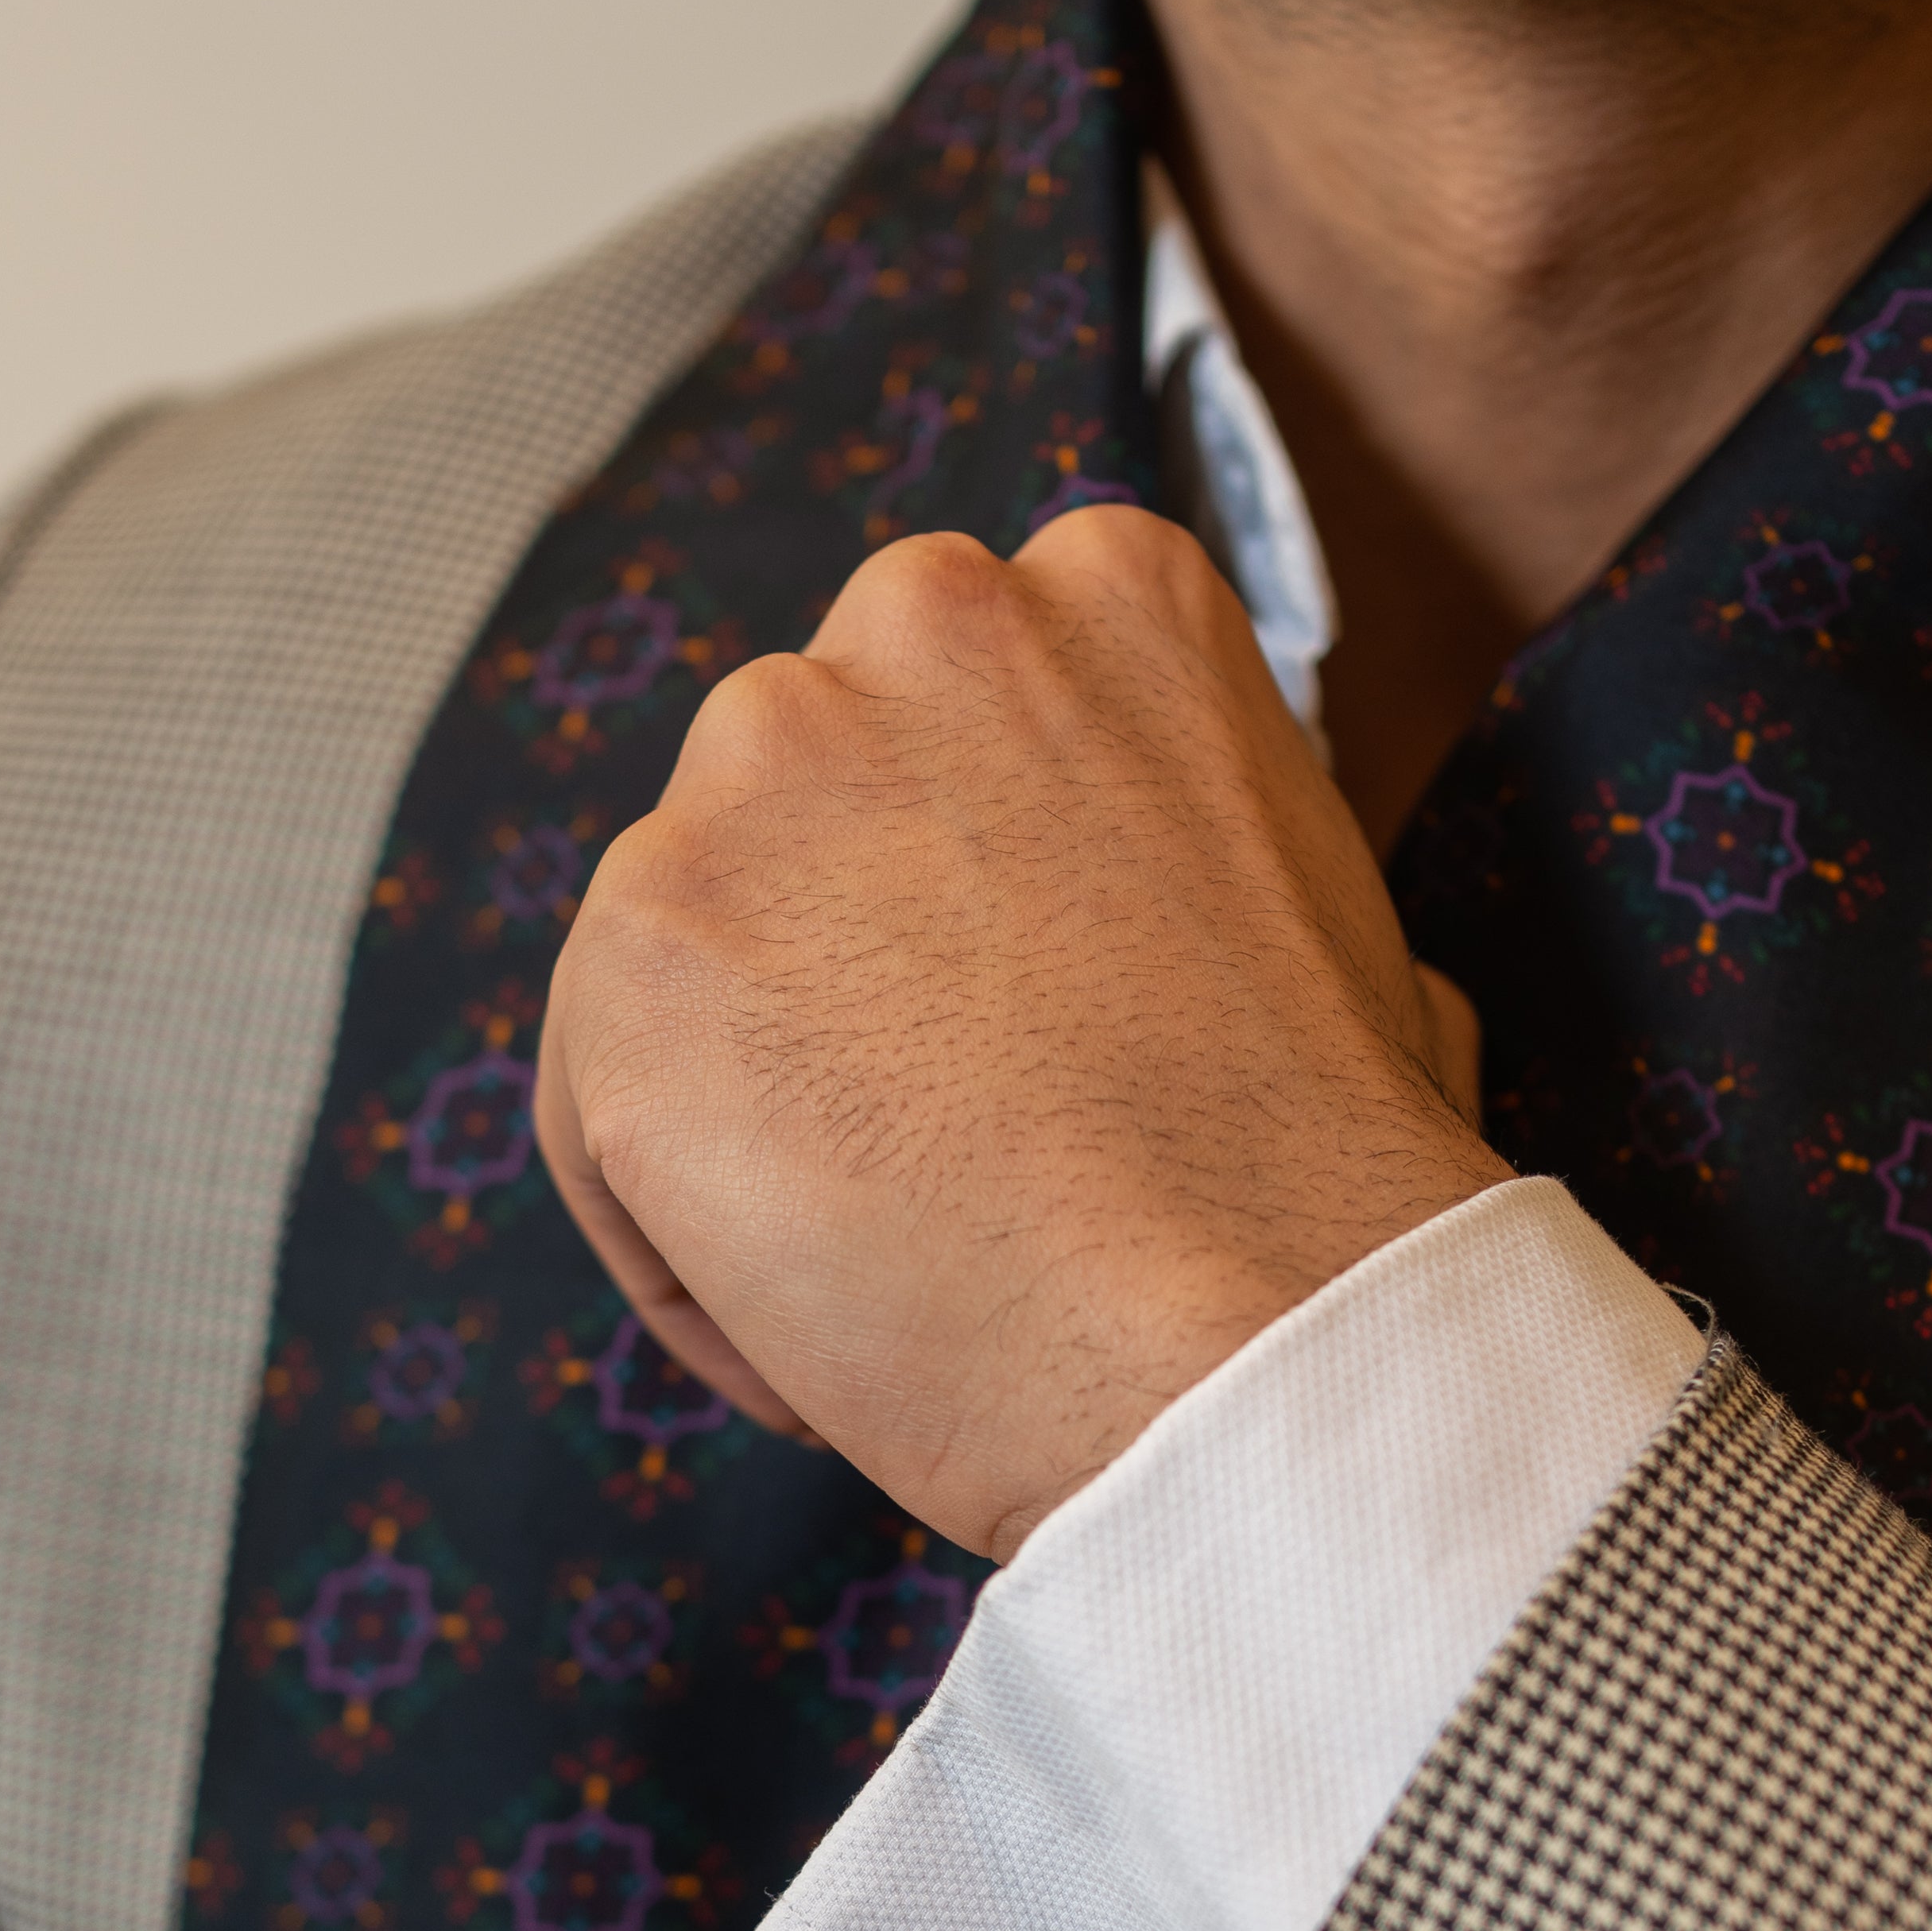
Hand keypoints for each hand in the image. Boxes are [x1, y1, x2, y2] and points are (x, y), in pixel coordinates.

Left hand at [534, 503, 1504, 1561]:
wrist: (1255, 1331)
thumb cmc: (1322, 1178)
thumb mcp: (1328, 910)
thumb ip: (1199, 839)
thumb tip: (1152, 922)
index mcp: (1104, 591)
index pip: (952, 717)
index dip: (973, 905)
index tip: (1023, 1041)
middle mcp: (916, 622)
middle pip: (803, 810)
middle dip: (845, 981)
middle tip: (942, 1156)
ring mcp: (755, 778)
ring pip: (693, 955)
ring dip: (757, 1109)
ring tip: (890, 1268)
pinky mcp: (638, 955)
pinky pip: (603, 1117)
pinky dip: (686, 1248)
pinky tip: (815, 1339)